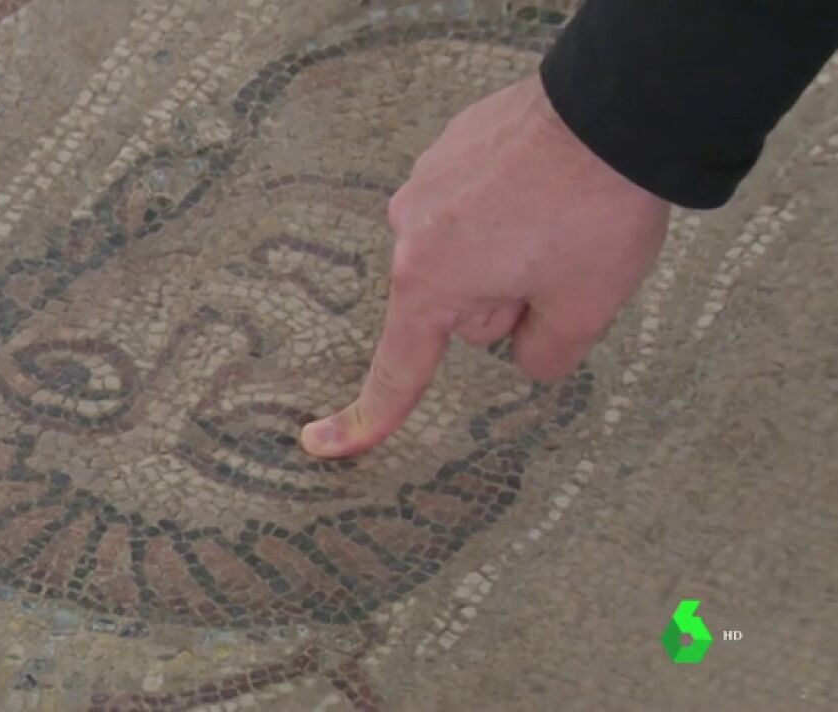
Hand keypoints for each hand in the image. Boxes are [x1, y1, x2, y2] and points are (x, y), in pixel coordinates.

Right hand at [300, 75, 670, 458]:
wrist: (617, 105)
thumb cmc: (596, 210)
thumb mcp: (583, 311)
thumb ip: (542, 357)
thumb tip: (524, 350)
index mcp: (429, 281)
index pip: (398, 370)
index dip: (365, 418)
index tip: (319, 443)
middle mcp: (409, 229)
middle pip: (450, 302)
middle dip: (499, 297)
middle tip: (559, 266)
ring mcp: (425, 180)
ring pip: (462, 249)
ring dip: (503, 247)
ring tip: (560, 215)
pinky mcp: (449, 145)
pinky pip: (470, 200)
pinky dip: (504, 202)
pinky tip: (546, 182)